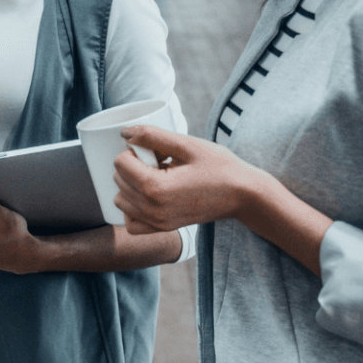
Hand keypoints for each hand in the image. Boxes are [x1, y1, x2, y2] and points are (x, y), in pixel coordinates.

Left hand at [112, 127, 266, 235]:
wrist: (243, 195)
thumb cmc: (220, 167)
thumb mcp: (187, 145)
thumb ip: (152, 136)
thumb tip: (124, 133)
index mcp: (156, 188)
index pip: (120, 163)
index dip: (135, 150)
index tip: (155, 150)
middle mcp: (152, 210)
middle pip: (118, 181)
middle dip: (133, 166)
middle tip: (159, 161)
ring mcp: (157, 223)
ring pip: (120, 201)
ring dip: (130, 186)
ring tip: (157, 176)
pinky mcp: (163, 229)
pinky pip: (132, 223)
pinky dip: (133, 209)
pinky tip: (150, 195)